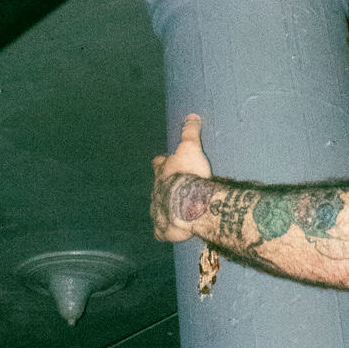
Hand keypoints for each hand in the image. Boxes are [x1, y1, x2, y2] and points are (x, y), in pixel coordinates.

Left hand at [151, 113, 213, 243]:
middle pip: (157, 186)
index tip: (166, 161)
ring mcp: (157, 210)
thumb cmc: (189, 174)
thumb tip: (191, 115)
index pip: (158, 163)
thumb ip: (190, 132)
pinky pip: (160, 230)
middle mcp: (156, 190)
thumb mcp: (191, 148)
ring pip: (157, 207)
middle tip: (175, 188)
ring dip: (164, 207)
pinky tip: (169, 232)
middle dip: (164, 186)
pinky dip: (164, 230)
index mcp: (162, 171)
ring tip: (175, 210)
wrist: (187, 205)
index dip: (162, 162)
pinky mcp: (162, 229)